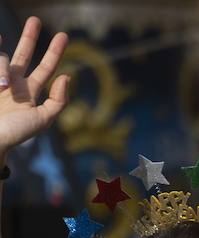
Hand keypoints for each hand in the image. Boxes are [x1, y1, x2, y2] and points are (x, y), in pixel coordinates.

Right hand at [0, 18, 68, 158]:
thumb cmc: (16, 133)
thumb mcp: (43, 119)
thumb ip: (58, 101)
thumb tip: (66, 76)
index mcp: (29, 91)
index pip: (45, 67)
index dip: (54, 52)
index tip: (63, 35)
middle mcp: (13, 82)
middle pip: (24, 53)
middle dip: (29, 36)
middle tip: (35, 20)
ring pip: (3, 59)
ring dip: (2, 69)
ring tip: (2, 88)